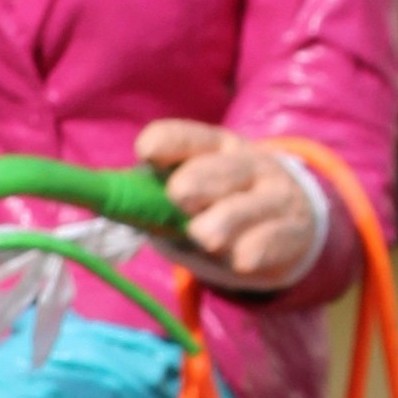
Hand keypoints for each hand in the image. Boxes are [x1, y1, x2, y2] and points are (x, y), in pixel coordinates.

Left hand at [137, 120, 319, 292]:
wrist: (294, 220)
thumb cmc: (223, 203)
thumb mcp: (192, 190)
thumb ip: (152, 194)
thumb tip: (103, 198)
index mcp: (217, 147)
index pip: (190, 137)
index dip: (167, 142)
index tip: (146, 152)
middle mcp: (249, 165)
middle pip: (219, 170)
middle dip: (196, 183)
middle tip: (180, 198)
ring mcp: (275, 198)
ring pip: (244, 208)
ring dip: (221, 223)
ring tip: (207, 237)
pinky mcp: (293, 233)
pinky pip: (271, 241)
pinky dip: (254, 251)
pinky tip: (241, 259)